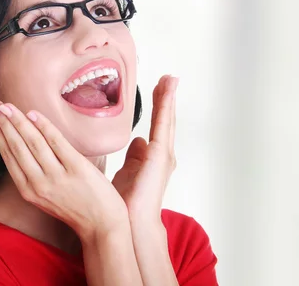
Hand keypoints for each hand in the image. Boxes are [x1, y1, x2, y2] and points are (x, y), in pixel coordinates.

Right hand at [0, 100, 128, 239]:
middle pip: (16, 146)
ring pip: (32, 142)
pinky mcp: (76, 169)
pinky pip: (56, 142)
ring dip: (18, 121)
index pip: (8, 156)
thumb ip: (34, 175)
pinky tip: (33, 114)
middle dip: (3, 123)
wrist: (102, 226)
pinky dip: (43, 126)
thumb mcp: (45, 197)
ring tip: (8, 106)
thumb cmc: (75, 208)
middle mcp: (39, 184)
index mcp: (28, 191)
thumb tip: (24, 145)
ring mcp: (57, 176)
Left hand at [111, 75, 178, 224]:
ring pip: (166, 119)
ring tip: (170, 79)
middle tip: (169, 78)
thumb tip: (137, 142)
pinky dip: (165, 106)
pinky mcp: (160, 154)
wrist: (132, 220)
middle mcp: (162, 154)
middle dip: (167, 97)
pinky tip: (166, 91)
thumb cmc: (128, 202)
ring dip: (168, 97)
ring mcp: (163, 154)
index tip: (159, 89)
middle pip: (165, 119)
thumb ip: (134, 157)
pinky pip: (162, 124)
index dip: (159, 107)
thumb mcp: (128, 173)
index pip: (158, 125)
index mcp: (154, 156)